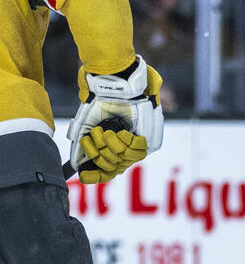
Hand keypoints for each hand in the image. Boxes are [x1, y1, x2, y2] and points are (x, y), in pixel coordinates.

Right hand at [66, 56, 163, 183]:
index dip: (96, 175)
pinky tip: (122, 130)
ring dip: (110, 144)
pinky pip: (133, 151)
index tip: (84, 176)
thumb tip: (77, 164)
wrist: (114, 87)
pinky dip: (122, 140)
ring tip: (108, 130)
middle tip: (97, 135)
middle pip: (112, 167)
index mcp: (113, 147)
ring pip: (122, 160)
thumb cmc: (101, 101)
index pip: (108, 171)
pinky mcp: (149, 141)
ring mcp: (139, 146)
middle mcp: (127, 150)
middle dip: (99, 152)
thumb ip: (82, 144)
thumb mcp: (87, 124)